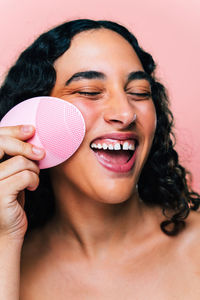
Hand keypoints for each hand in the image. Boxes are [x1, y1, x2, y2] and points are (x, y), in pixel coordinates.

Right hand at [0, 125, 44, 240]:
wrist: (6, 231)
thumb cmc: (10, 200)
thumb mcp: (10, 173)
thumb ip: (13, 156)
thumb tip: (29, 133)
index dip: (13, 130)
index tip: (31, 130)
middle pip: (3, 143)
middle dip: (26, 147)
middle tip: (40, 154)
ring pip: (20, 161)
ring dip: (34, 170)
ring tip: (33, 179)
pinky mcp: (0, 193)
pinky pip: (26, 176)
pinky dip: (34, 180)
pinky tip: (32, 188)